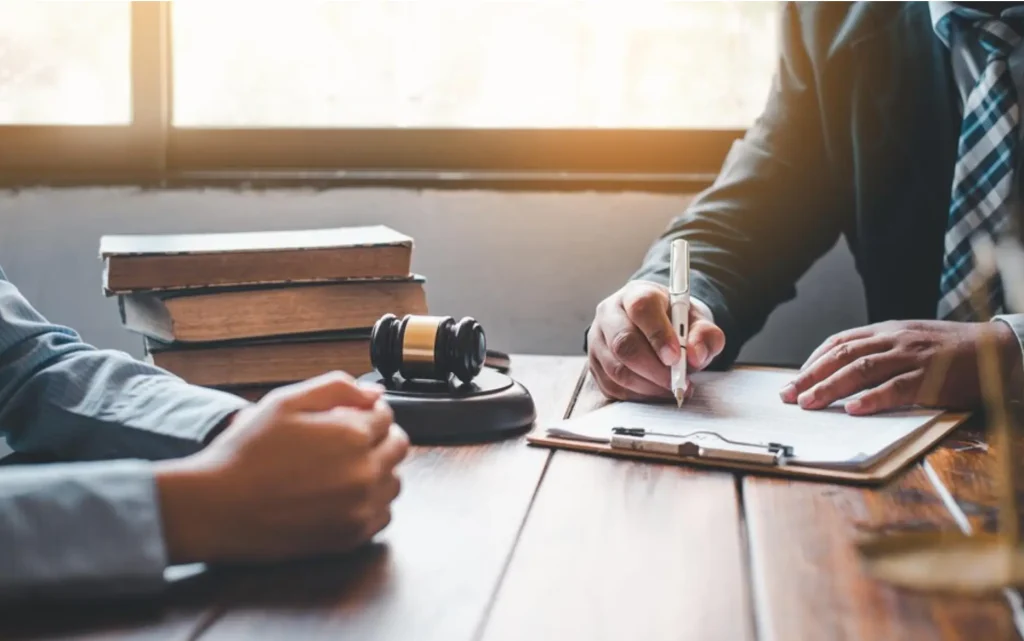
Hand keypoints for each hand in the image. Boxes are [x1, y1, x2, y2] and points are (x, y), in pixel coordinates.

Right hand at [155, 371, 408, 563]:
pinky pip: (383, 515)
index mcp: (353, 434)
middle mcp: (365, 472)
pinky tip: (343, 497)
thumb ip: (336, 387)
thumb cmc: (246, 452)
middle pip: (398, 447)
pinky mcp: (351, 536)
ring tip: (342, 470)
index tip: (347, 419)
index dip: (366, 412)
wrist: (217, 507)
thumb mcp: (285, 402)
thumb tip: (375, 393)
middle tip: (346, 443)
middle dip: (378, 438)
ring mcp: (360, 507)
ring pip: (394, 482)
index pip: (386, 415)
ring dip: (378, 471)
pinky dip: (371, 503)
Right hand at [588, 280, 725, 400]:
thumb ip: (704, 335)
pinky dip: (637, 395)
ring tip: (671, 388)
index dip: (658, 334)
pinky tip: (655, 391)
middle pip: (622, 343)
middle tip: (677, 382)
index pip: (641, 309)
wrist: (655, 326)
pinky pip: (612, 386)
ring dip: (647, 386)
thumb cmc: (675, 323)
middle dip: (653, 369)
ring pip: (616, 369)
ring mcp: (597, 340)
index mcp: (635, 294)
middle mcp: (609, 314)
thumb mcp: (697, 322)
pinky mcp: (594, 364)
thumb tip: (695, 356)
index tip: (676, 357)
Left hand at [780, 320, 1019, 414]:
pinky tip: (853, 409)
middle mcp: (895, 339)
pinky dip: (873, 398)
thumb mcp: (909, 341)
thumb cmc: (950, 350)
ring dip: (831, 387)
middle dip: (811, 376)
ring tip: (809, 403)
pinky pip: (897, 387)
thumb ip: (880, 352)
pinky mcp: (931, 377)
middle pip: (842, 355)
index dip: (813, 361)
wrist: (997, 348)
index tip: (794, 380)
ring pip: (862, 369)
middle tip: (788, 395)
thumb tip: (843, 374)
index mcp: (887, 331)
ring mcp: (912, 357)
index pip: (839, 342)